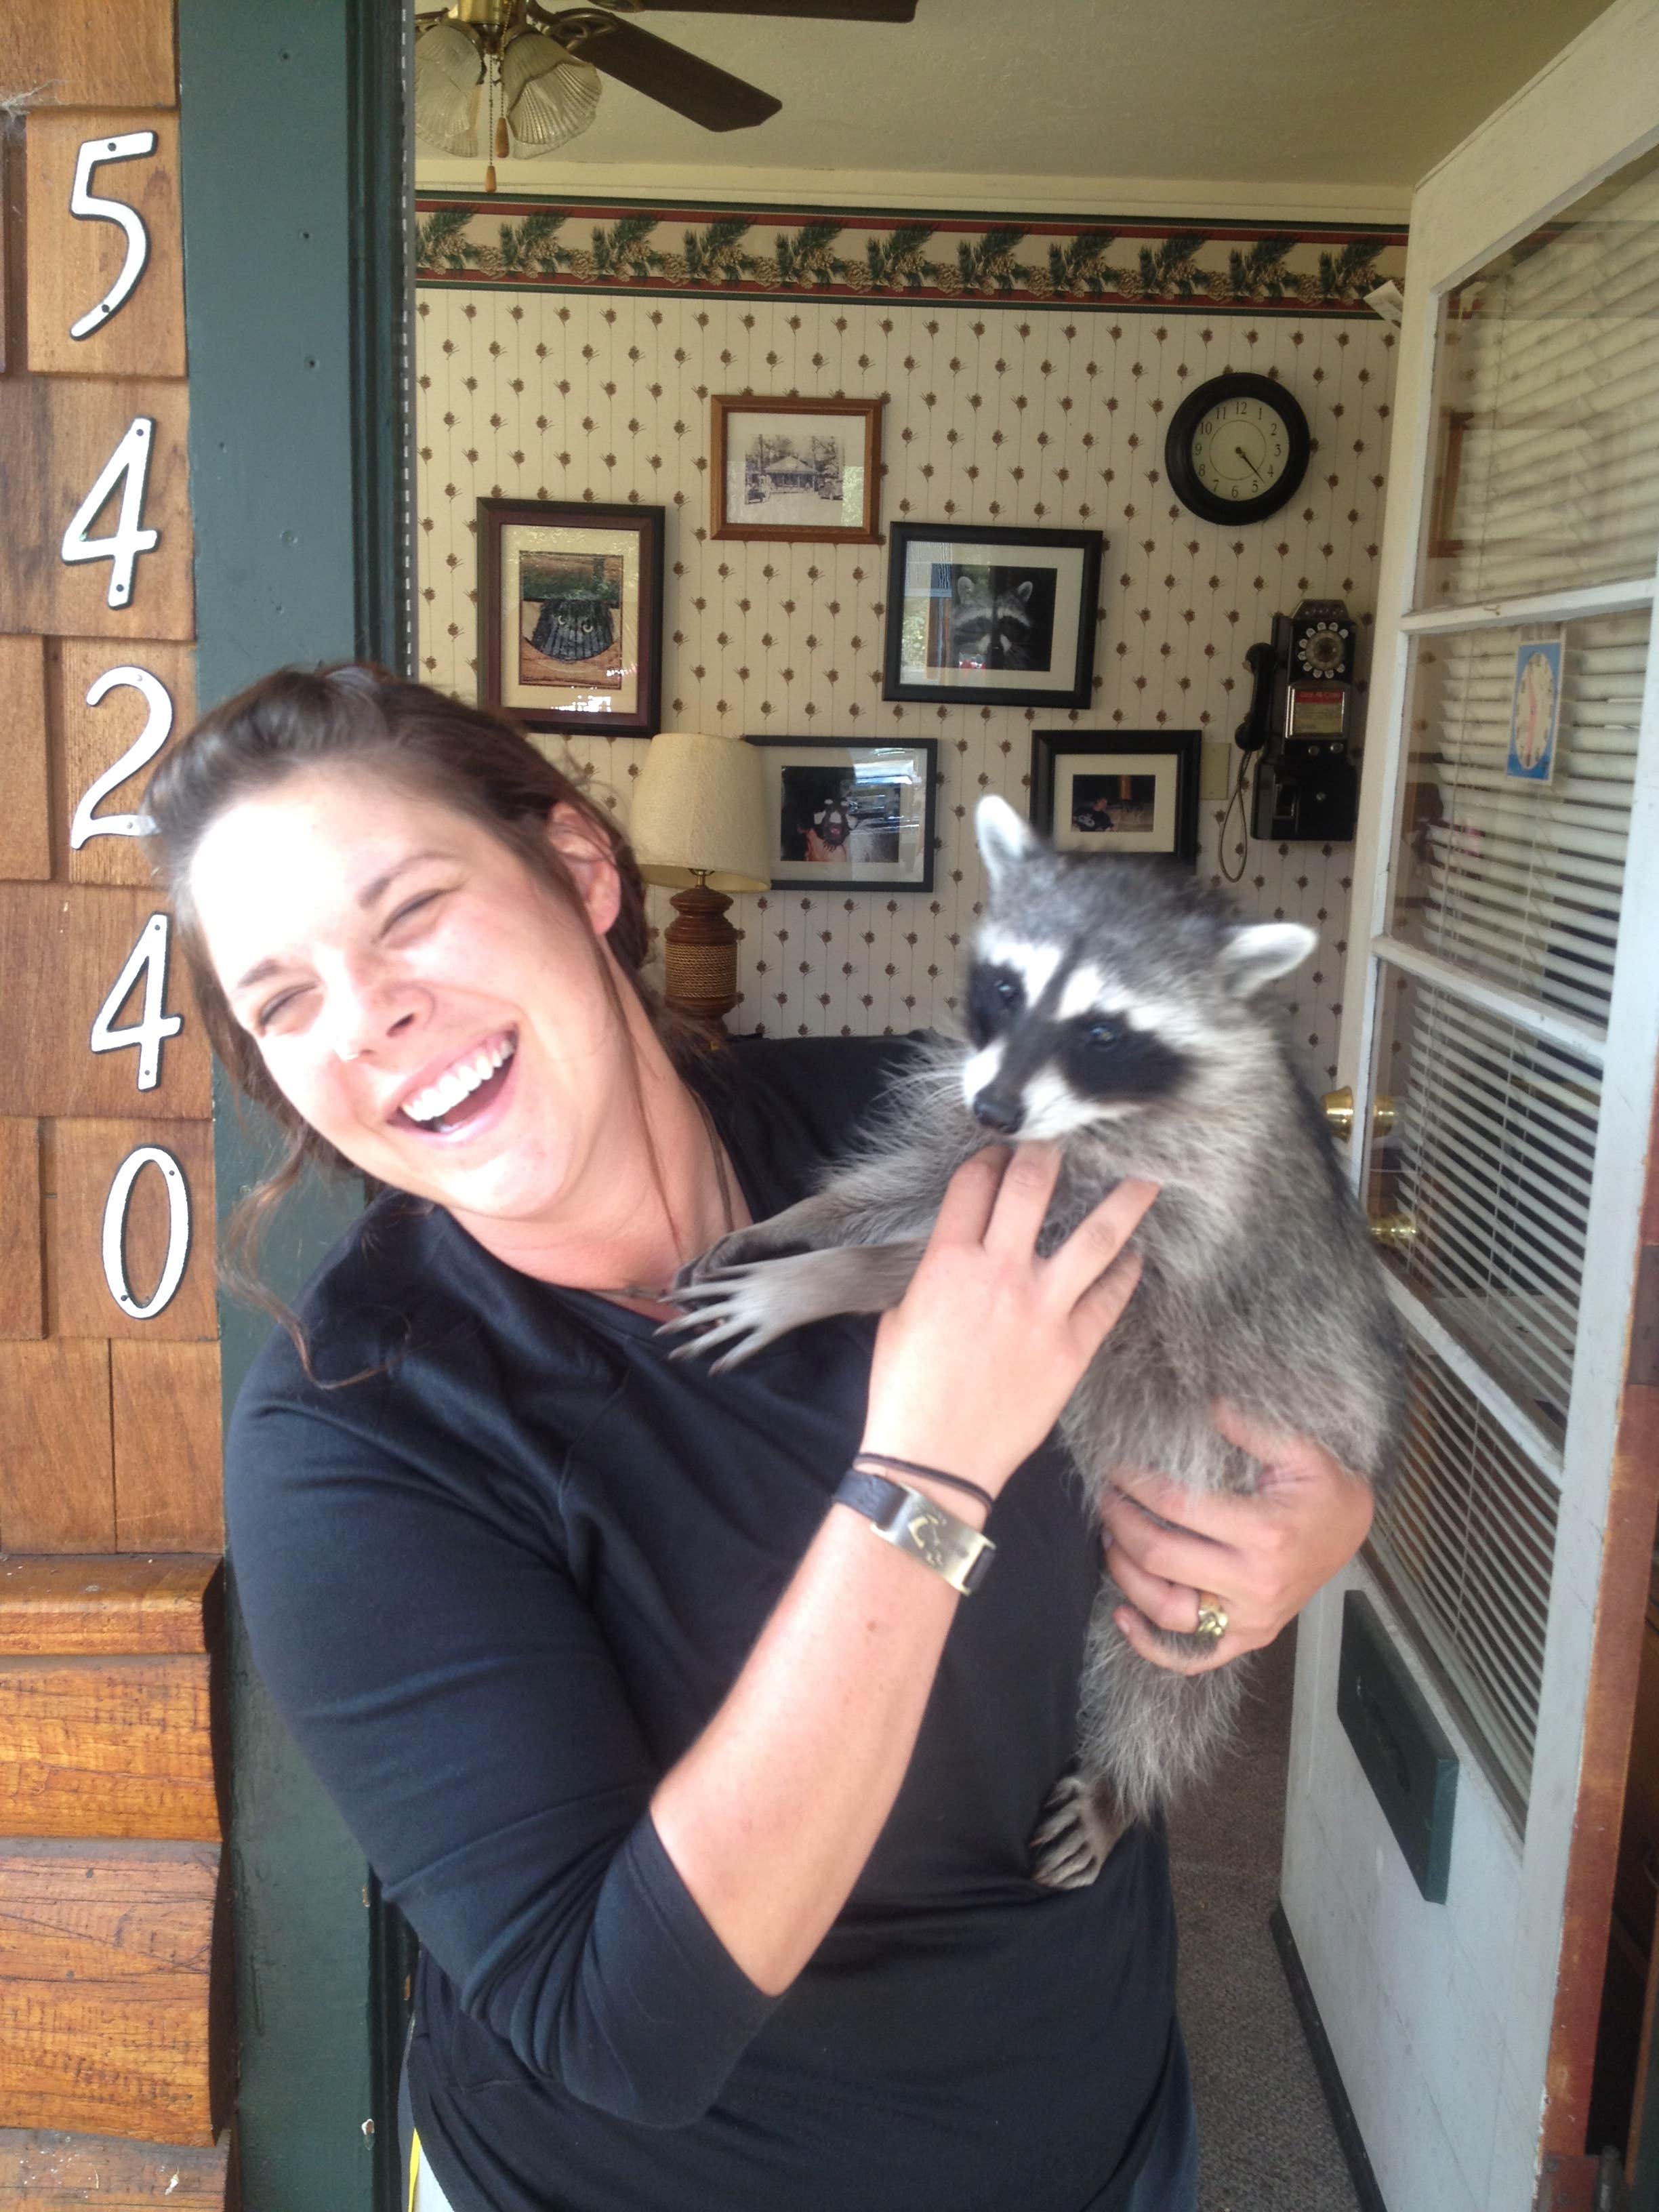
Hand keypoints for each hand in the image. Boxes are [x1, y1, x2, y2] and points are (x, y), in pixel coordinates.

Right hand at [860, 1145, 1156, 1498]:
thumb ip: (932, 1272)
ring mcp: (1042, 1308)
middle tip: (1072, 1133)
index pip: (974, 1183)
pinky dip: (1125, 1272)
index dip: (991, 1156)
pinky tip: (1134, 1257)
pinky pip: (1110, 1297)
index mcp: (947, 1262)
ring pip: (1096, 1236)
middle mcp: (998, 1273)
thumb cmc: (905, 1390)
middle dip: (1052, 1150)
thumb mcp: (900, 1315)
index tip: (1005, 1148)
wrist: (932, 1458)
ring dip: (1125, 1201)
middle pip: (1033, 1186)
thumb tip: (955, 1249)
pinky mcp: (1072, 1347)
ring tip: (1147, 1177)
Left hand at [1100, 1401, 1373, 1673]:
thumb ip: (1250, 1427)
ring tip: (1109, 1540)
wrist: (1352, 1530)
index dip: (1137, 1485)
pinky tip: (1123, 1616)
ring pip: (1168, 1610)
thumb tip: (1205, 1405)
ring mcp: (1252, 1619)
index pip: (1178, 1507)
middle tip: (1105, 1498)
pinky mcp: (1248, 1638)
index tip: (1116, 1467)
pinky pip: (1193, 1657)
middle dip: (1122, 1523)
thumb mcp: (1299, 1449)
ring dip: (1126, 1575)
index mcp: (1266, 1532)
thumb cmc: (1323, 1488)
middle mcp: (1257, 1583)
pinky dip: (1151, 1645)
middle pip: (1163, 1558)